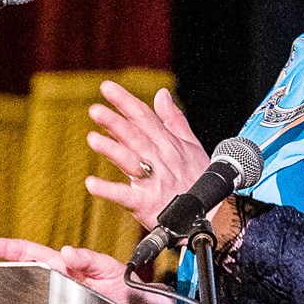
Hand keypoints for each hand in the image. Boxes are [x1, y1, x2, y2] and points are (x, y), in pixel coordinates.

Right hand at [0, 237, 132, 303]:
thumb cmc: (124, 286)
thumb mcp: (108, 268)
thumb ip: (88, 259)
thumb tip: (66, 253)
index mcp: (67, 267)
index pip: (35, 254)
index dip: (12, 249)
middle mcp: (62, 282)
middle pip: (28, 270)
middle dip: (8, 263)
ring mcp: (65, 299)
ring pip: (37, 291)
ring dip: (21, 285)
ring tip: (2, 280)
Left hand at [85, 82, 210, 229]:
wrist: (212, 216)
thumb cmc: (199, 181)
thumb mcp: (192, 146)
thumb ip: (174, 120)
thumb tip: (162, 94)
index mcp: (168, 144)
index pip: (144, 117)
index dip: (125, 102)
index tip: (106, 87)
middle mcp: (160, 159)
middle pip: (135, 137)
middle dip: (115, 122)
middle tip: (95, 110)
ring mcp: (153, 181)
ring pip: (130, 162)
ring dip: (112, 150)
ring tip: (92, 139)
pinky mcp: (146, 204)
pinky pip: (125, 196)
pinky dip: (108, 190)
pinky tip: (91, 183)